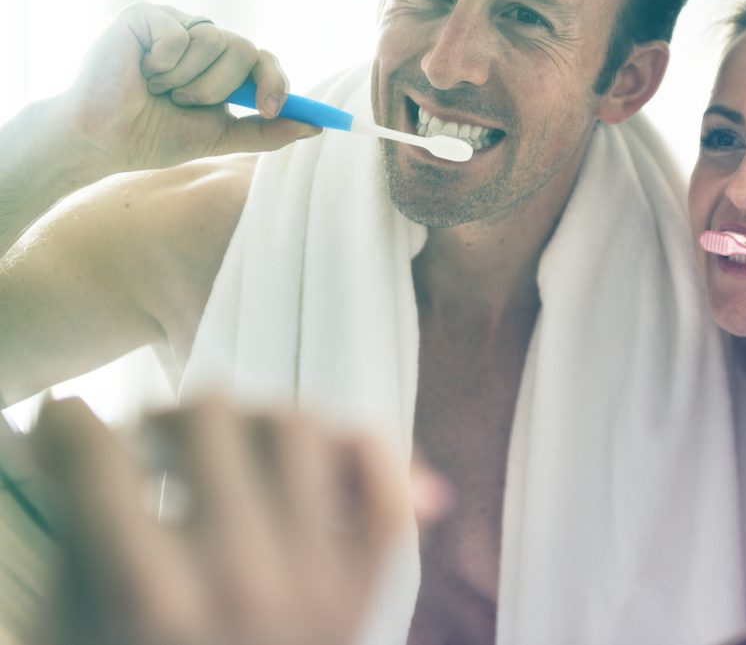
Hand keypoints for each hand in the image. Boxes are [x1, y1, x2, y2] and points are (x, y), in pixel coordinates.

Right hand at [30, 396, 412, 644]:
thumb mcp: (74, 630)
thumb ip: (82, 538)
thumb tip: (91, 443)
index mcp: (147, 591)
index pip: (101, 455)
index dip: (68, 426)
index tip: (68, 426)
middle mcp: (241, 570)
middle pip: (211, 416)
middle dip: (168, 420)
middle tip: (152, 447)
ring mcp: (318, 574)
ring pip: (301, 427)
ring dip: (257, 426)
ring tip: (229, 455)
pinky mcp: (368, 583)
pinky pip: (383, 481)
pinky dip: (358, 452)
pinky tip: (314, 459)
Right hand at [51, 3, 317, 176]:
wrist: (101, 139)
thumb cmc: (151, 136)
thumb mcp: (218, 137)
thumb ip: (264, 131)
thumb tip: (314, 127)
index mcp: (222, 66)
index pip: (265, 61)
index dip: (275, 82)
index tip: (271, 109)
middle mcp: (203, 39)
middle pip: (246, 49)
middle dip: (220, 88)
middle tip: (184, 102)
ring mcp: (175, 24)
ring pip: (216, 40)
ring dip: (189, 80)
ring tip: (157, 89)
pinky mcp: (145, 15)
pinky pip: (179, 33)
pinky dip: (163, 63)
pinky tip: (139, 71)